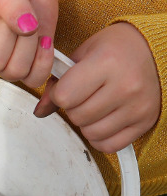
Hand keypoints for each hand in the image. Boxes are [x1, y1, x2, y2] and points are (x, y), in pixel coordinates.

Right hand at [0, 0, 57, 87]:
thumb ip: (8, 1)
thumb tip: (26, 26)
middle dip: (6, 32)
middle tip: (8, 10)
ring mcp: (3, 64)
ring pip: (16, 70)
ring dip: (27, 42)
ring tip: (26, 20)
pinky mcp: (27, 65)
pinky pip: (35, 78)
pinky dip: (44, 60)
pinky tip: (44, 39)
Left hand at [34, 23, 160, 152]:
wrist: (157, 50)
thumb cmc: (117, 49)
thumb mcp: (83, 54)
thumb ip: (58, 82)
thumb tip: (40, 111)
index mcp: (106, 62)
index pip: (64, 96)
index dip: (59, 95)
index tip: (66, 88)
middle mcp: (125, 85)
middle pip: (76, 117)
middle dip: (73, 108)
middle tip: (83, 95)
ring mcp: (137, 106)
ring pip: (90, 133)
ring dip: (86, 123)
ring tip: (95, 105)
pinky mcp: (145, 122)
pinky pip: (109, 145)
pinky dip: (100, 137)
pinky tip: (104, 120)